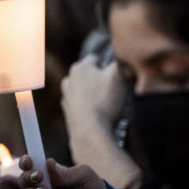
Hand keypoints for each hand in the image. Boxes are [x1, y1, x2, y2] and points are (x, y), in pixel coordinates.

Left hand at [60, 56, 141, 188]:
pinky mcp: (68, 113)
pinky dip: (92, 108)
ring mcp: (67, 98)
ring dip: (97, 95)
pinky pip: (84, 106)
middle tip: (116, 92)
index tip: (118, 76)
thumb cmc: (104, 101)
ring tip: (110, 106)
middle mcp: (68, 80)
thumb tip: (122, 57)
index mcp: (78, 67)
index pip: (97, 58)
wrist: (90, 131)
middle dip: (102, 81)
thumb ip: (120, 62)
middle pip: (91, 75)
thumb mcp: (117, 75)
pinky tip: (101, 115)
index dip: (109, 66)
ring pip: (87, 91)